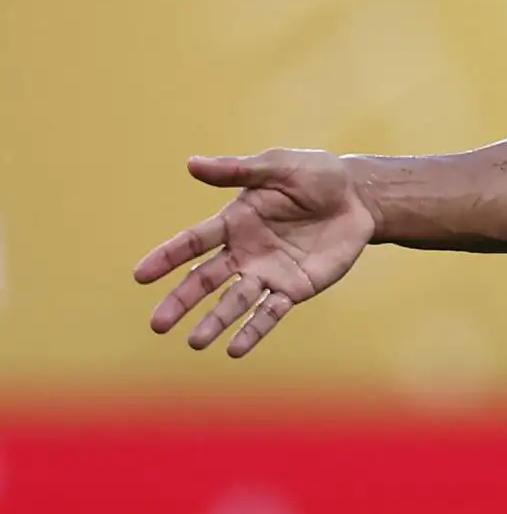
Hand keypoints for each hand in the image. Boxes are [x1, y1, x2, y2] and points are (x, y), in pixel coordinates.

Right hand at [133, 150, 377, 357]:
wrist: (359, 198)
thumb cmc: (316, 176)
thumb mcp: (278, 167)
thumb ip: (238, 170)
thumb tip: (191, 164)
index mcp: (234, 221)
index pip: (193, 242)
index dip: (167, 257)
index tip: (140, 275)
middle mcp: (244, 252)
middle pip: (206, 280)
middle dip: (181, 301)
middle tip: (157, 324)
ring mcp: (268, 273)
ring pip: (234, 301)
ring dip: (215, 321)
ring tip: (195, 342)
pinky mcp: (294, 288)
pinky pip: (270, 312)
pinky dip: (253, 331)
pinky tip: (235, 349)